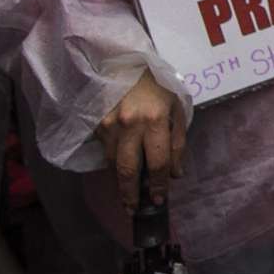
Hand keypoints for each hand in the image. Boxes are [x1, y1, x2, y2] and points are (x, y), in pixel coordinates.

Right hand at [98, 74, 186, 209]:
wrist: (124, 63)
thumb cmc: (157, 86)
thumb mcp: (177, 108)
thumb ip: (177, 142)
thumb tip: (175, 174)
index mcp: (156, 120)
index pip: (158, 162)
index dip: (159, 184)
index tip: (159, 199)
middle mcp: (131, 125)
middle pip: (129, 170)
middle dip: (131, 194)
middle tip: (133, 210)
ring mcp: (110, 125)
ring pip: (113, 164)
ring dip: (120, 182)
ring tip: (126, 196)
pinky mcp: (96, 124)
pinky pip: (105, 151)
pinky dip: (112, 163)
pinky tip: (119, 170)